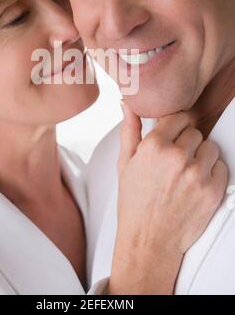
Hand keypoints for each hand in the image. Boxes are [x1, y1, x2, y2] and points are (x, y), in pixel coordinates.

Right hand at [109, 102, 227, 294]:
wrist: (149, 241)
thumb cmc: (135, 203)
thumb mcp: (125, 163)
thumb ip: (129, 130)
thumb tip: (127, 105)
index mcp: (154, 147)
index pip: (178, 117)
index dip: (175, 127)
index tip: (173, 135)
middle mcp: (177, 157)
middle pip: (194, 132)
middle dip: (186, 142)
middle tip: (175, 160)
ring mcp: (196, 175)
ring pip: (210, 147)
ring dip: (201, 156)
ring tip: (185, 172)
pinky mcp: (212, 191)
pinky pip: (221, 167)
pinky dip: (212, 173)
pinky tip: (195, 184)